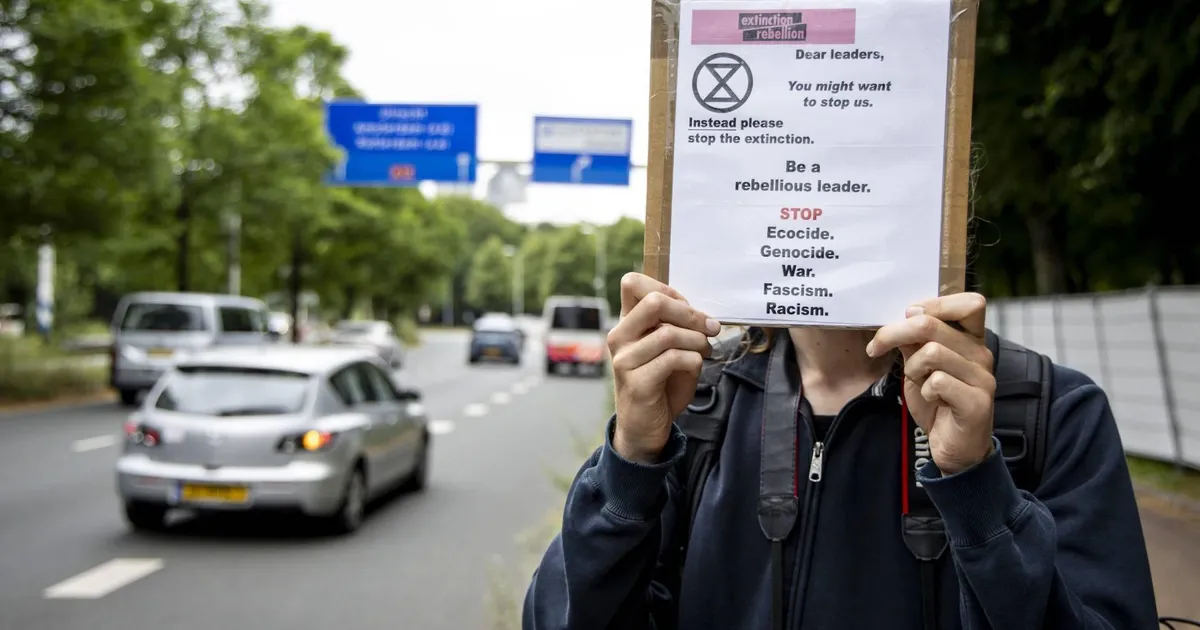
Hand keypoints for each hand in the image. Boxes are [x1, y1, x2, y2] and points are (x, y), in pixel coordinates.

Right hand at [608, 273, 721, 463]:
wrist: (645, 426)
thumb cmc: (660, 383)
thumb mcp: (668, 348)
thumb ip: (675, 326)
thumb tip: (700, 313)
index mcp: (626, 323)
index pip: (633, 283)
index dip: (668, 290)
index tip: (689, 309)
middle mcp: (619, 337)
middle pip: (654, 302)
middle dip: (690, 313)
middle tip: (710, 328)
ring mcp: (625, 360)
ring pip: (669, 333)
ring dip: (697, 341)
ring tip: (706, 350)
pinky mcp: (637, 382)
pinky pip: (674, 359)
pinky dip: (694, 360)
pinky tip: (696, 366)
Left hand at [866, 293, 995, 474]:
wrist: (954, 446)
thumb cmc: (938, 402)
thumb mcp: (920, 365)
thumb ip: (915, 340)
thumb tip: (905, 315)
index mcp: (972, 340)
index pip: (970, 303)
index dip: (934, 304)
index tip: (906, 317)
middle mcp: (982, 354)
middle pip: (932, 324)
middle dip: (894, 333)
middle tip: (876, 347)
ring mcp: (983, 378)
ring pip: (932, 352)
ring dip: (912, 368)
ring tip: (917, 381)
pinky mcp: (977, 402)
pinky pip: (938, 382)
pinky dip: (924, 390)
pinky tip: (931, 399)